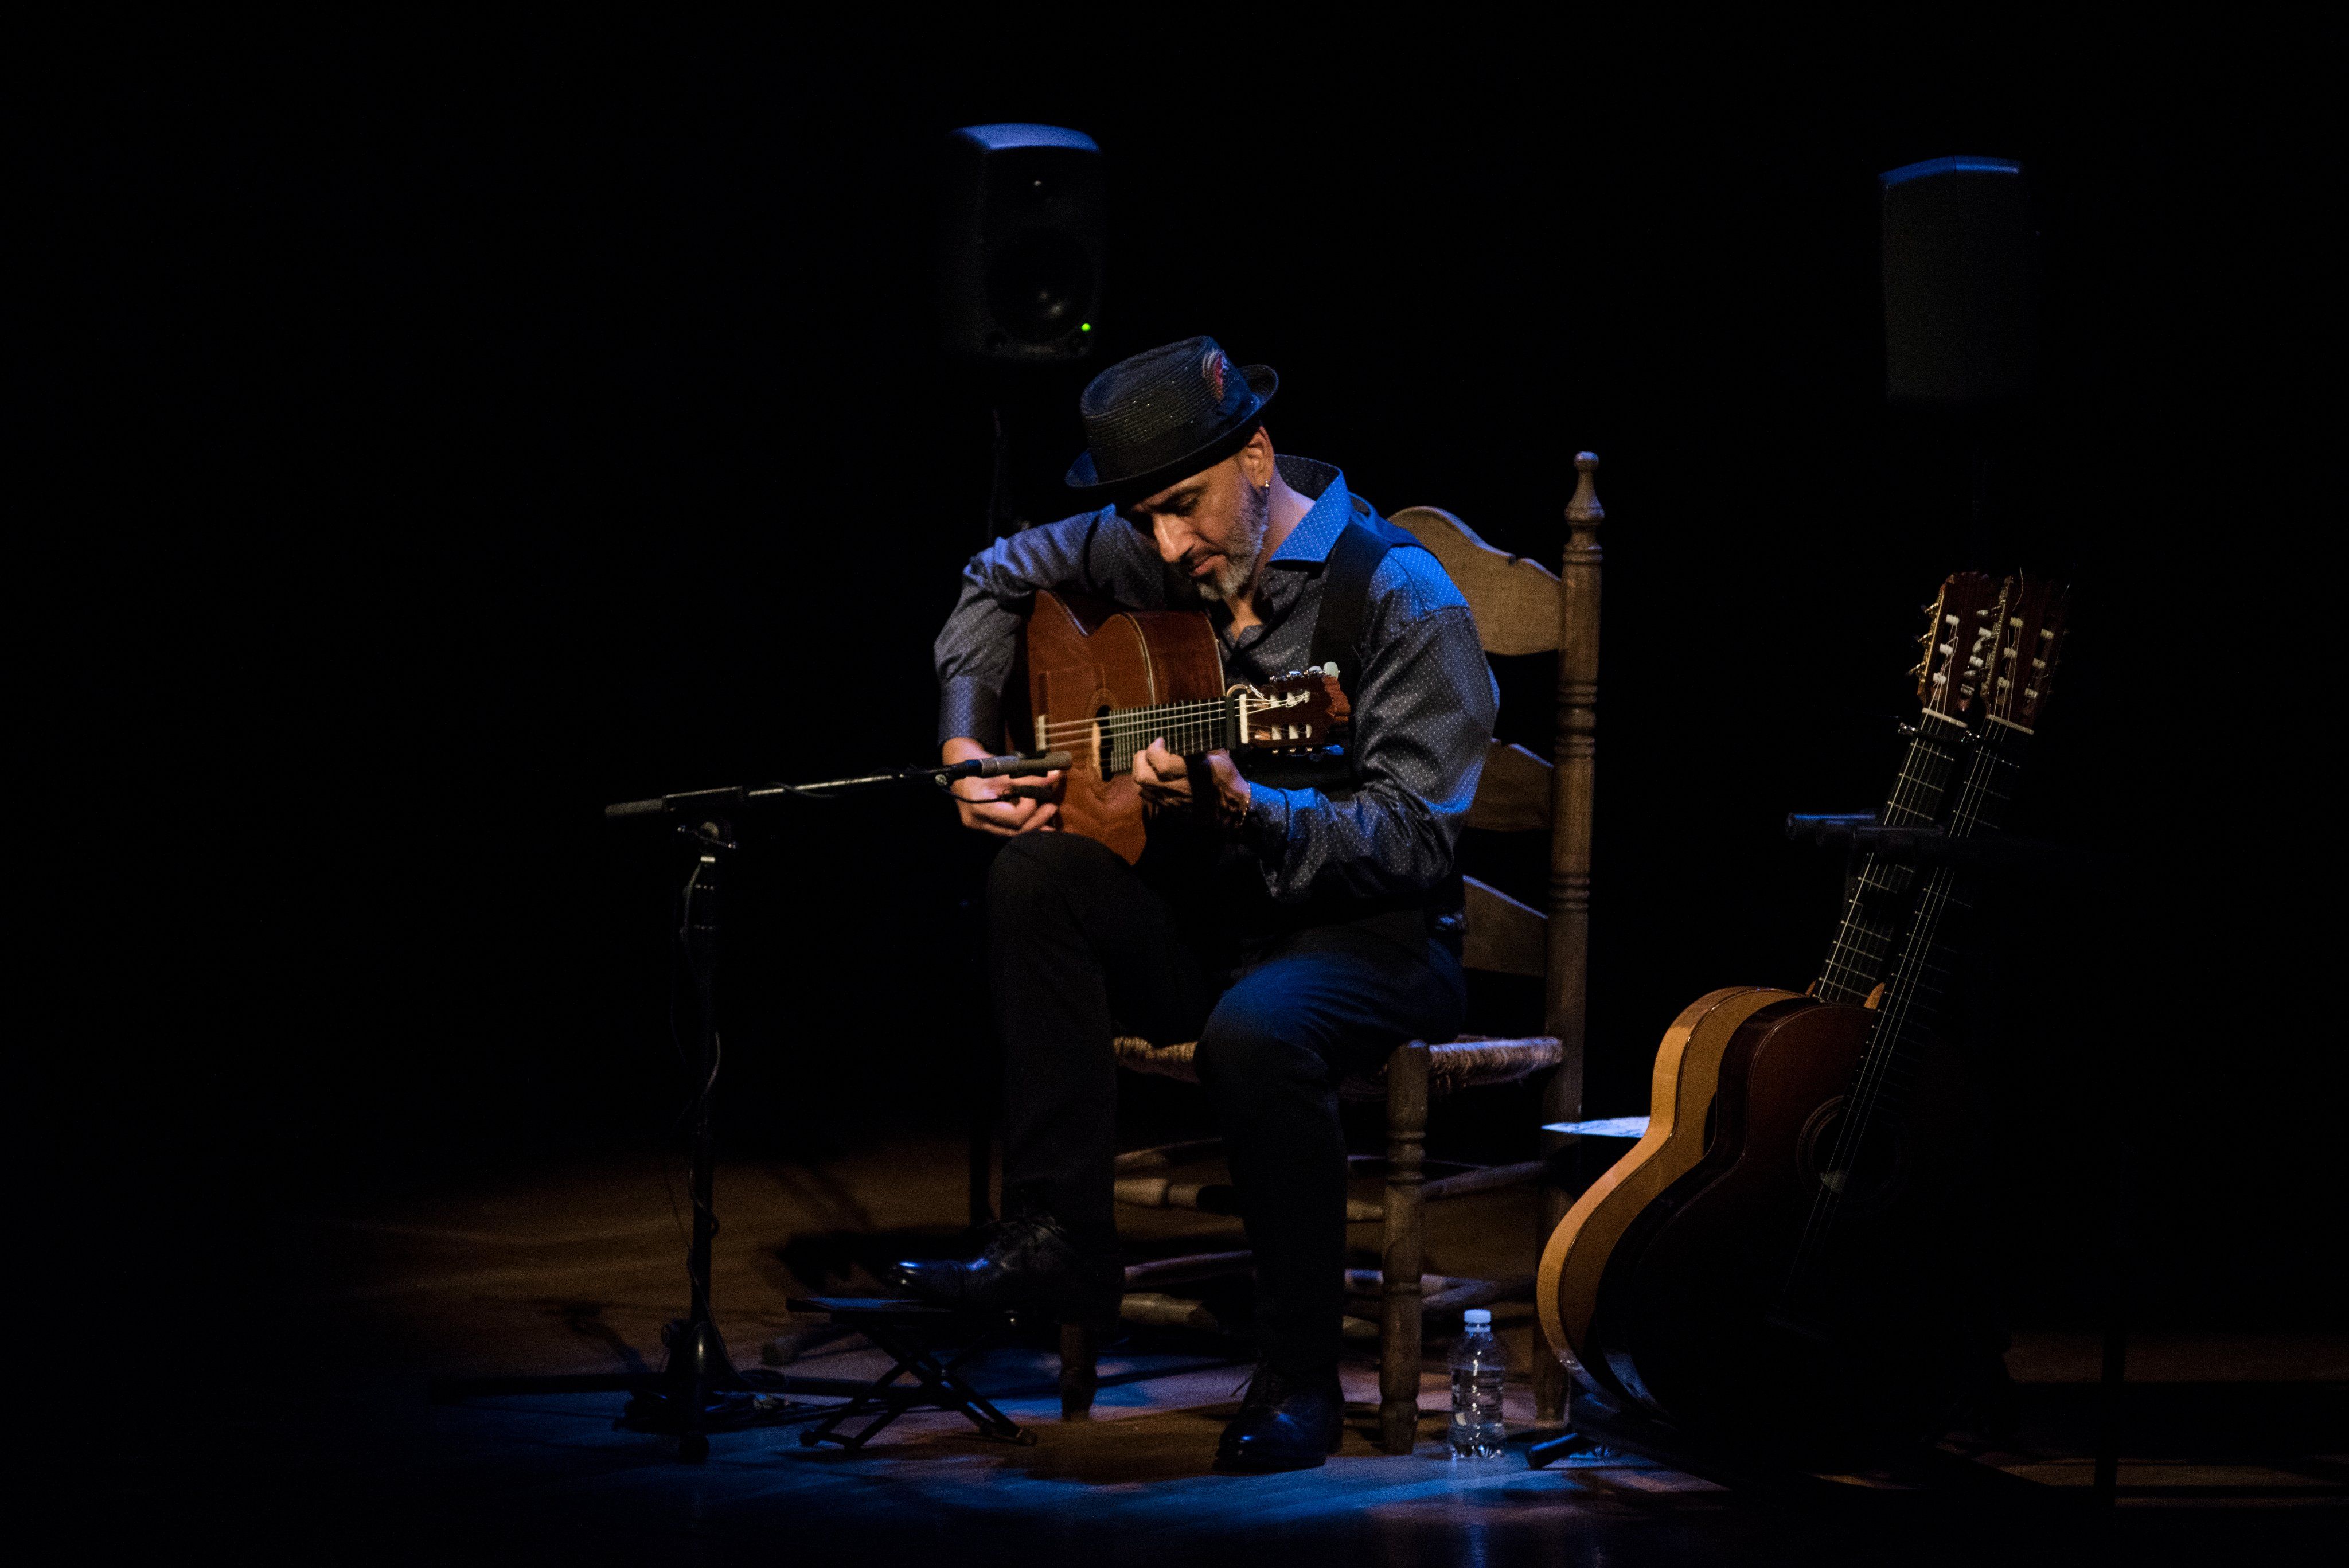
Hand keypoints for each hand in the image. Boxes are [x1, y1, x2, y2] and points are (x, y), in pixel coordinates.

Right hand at [944, 737, 1063, 836]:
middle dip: (1037, 820)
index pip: (1014, 817)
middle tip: (1052, 807)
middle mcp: (977, 821)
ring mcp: (979, 825)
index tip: (1035, 792)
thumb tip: (1057, 774)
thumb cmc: (980, 763)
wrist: (959, 765)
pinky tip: (1037, 823)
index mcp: (979, 806)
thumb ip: (1030, 777)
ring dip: (1032, 825)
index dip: (1030, 806)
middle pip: (1014, 830)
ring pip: (1011, 833)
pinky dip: (1021, 825)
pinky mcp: (983, 825)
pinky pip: (1005, 829)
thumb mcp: (1005, 768)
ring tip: (1048, 817)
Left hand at [1133, 739, 1250, 829]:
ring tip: (1147, 764)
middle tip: (1147, 752)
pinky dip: (1144, 784)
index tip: (1160, 741)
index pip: (1160, 762)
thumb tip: (1189, 728)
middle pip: (1143, 776)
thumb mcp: (1219, 755)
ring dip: (1139, 772)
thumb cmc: (1227, 778)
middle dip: (1139, 760)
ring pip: (1141, 788)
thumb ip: (1201, 743)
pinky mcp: (1170, 808)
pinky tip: (1152, 777)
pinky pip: (1148, 797)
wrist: (1232, 808)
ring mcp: (1171, 800)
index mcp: (1191, 772)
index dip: (1154, 748)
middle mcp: (1177, 788)